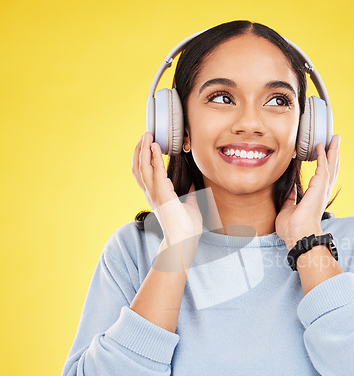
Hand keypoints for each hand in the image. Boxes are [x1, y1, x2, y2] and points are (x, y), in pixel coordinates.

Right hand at [132, 132, 202, 248]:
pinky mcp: (162, 194)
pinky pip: (155, 171)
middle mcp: (151, 193)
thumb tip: (193, 179)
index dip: (142, 158)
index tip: (146, 144)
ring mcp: (154, 194)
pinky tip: (155, 147)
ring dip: (144, 149)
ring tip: (147, 135)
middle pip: (138, 167)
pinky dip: (154, 157)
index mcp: (155, 195)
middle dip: (140, 149)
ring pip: (143, 166)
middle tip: (145, 134)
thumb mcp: (189, 203)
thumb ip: (189, 190)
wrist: (185, 240)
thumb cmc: (186, 227)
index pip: (143, 173)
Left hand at [275, 135, 340, 248]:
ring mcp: (322, 189)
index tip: (323, 152)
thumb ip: (290, 197)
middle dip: (334, 153)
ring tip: (335, 138)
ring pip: (331, 165)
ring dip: (333, 150)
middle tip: (335, 141)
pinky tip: (321, 146)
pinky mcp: (319, 186)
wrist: (298, 235)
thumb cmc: (293, 229)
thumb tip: (289, 189)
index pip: (323, 176)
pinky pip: (323, 167)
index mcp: (316, 197)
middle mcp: (322, 192)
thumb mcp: (288, 209)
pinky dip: (323, 155)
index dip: (324, 163)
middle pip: (332, 168)